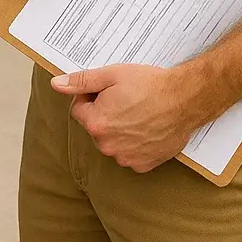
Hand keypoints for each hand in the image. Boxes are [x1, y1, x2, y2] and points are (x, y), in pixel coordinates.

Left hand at [51, 64, 202, 172]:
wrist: (185, 99)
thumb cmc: (148, 85)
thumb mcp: (110, 75)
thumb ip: (80, 82)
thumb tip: (56, 84)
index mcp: (96, 123)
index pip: (79, 109)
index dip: (91, 96)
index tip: (108, 90)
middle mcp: (107, 145)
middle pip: (95, 126)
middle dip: (104, 113)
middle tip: (125, 99)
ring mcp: (126, 158)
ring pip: (112, 141)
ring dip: (118, 129)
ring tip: (138, 112)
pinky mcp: (143, 165)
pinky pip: (129, 153)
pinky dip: (134, 142)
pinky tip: (147, 128)